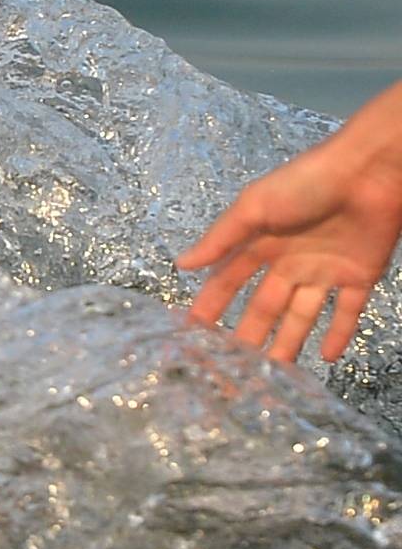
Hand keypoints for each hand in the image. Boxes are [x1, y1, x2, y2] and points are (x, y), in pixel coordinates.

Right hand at [177, 134, 401, 365]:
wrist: (367, 171)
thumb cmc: (305, 184)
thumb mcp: (255, 206)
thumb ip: (221, 238)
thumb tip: (181, 265)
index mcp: (262, 242)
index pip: (229, 282)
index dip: (211, 306)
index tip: (193, 335)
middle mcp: (290, 262)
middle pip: (264, 307)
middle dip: (248, 336)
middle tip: (234, 373)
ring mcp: (325, 271)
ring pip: (302, 316)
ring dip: (289, 344)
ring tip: (276, 377)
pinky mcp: (359, 276)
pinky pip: (346, 312)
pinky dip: (339, 334)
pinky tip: (327, 358)